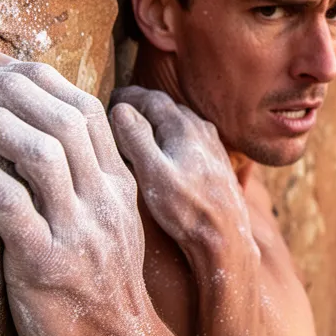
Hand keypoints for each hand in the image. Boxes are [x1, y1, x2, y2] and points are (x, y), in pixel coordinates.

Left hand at [0, 52, 154, 335]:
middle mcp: (104, 199)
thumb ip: (91, 179)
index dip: (38, 78)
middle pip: (61, 119)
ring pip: (39, 152)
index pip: (86, 109)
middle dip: (7, 88)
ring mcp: (79, 230)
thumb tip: (47, 134)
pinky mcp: (47, 262)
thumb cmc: (104, 284)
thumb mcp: (113, 221)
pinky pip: (10, 205)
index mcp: (120, 184)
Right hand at [108, 86, 257, 264]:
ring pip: (179, 125)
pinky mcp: (217, 164)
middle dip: (141, 108)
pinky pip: (189, 141)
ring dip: (157, 124)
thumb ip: (136, 138)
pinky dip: (171, 140)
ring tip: (136, 134)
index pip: (152, 99)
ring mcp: (212, 146)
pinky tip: (164, 155)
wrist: (226, 238)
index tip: (109, 100)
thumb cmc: (188, 209)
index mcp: (184, 127)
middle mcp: (202, 130)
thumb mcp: (153, 173)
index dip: (128, 97)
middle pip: (167, 109)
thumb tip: (121, 109)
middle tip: (117, 114)